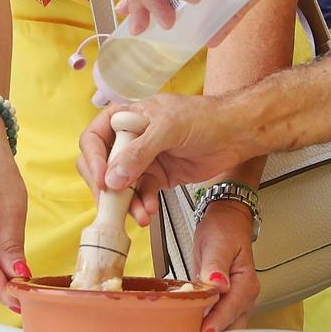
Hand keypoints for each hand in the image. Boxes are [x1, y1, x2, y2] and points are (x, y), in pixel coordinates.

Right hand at [76, 94, 259, 227]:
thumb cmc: (205, 117)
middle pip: (102, 166)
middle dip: (105, 187)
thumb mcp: (168, 128)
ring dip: (126, 203)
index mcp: (127, 118)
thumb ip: (138, 152)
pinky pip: (141, 195)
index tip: (102, 179)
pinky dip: (142, 205)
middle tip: (112, 204)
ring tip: (138, 214)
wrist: (236, 134)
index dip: (94, 160)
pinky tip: (149, 211)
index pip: (94, 138)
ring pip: (121, 186)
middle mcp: (130, 139)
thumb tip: (113, 176)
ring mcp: (144, 160)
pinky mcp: (158, 177)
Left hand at [188, 200, 259, 331]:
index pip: (232, 307)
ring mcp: (233, 307)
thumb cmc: (224, 230)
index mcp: (245, 284)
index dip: (218, 322)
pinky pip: (213, 328)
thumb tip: (217, 283)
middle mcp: (243, 299)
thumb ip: (216, 263)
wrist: (225, 224)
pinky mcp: (221, 309)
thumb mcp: (218, 242)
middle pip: (230, 329)